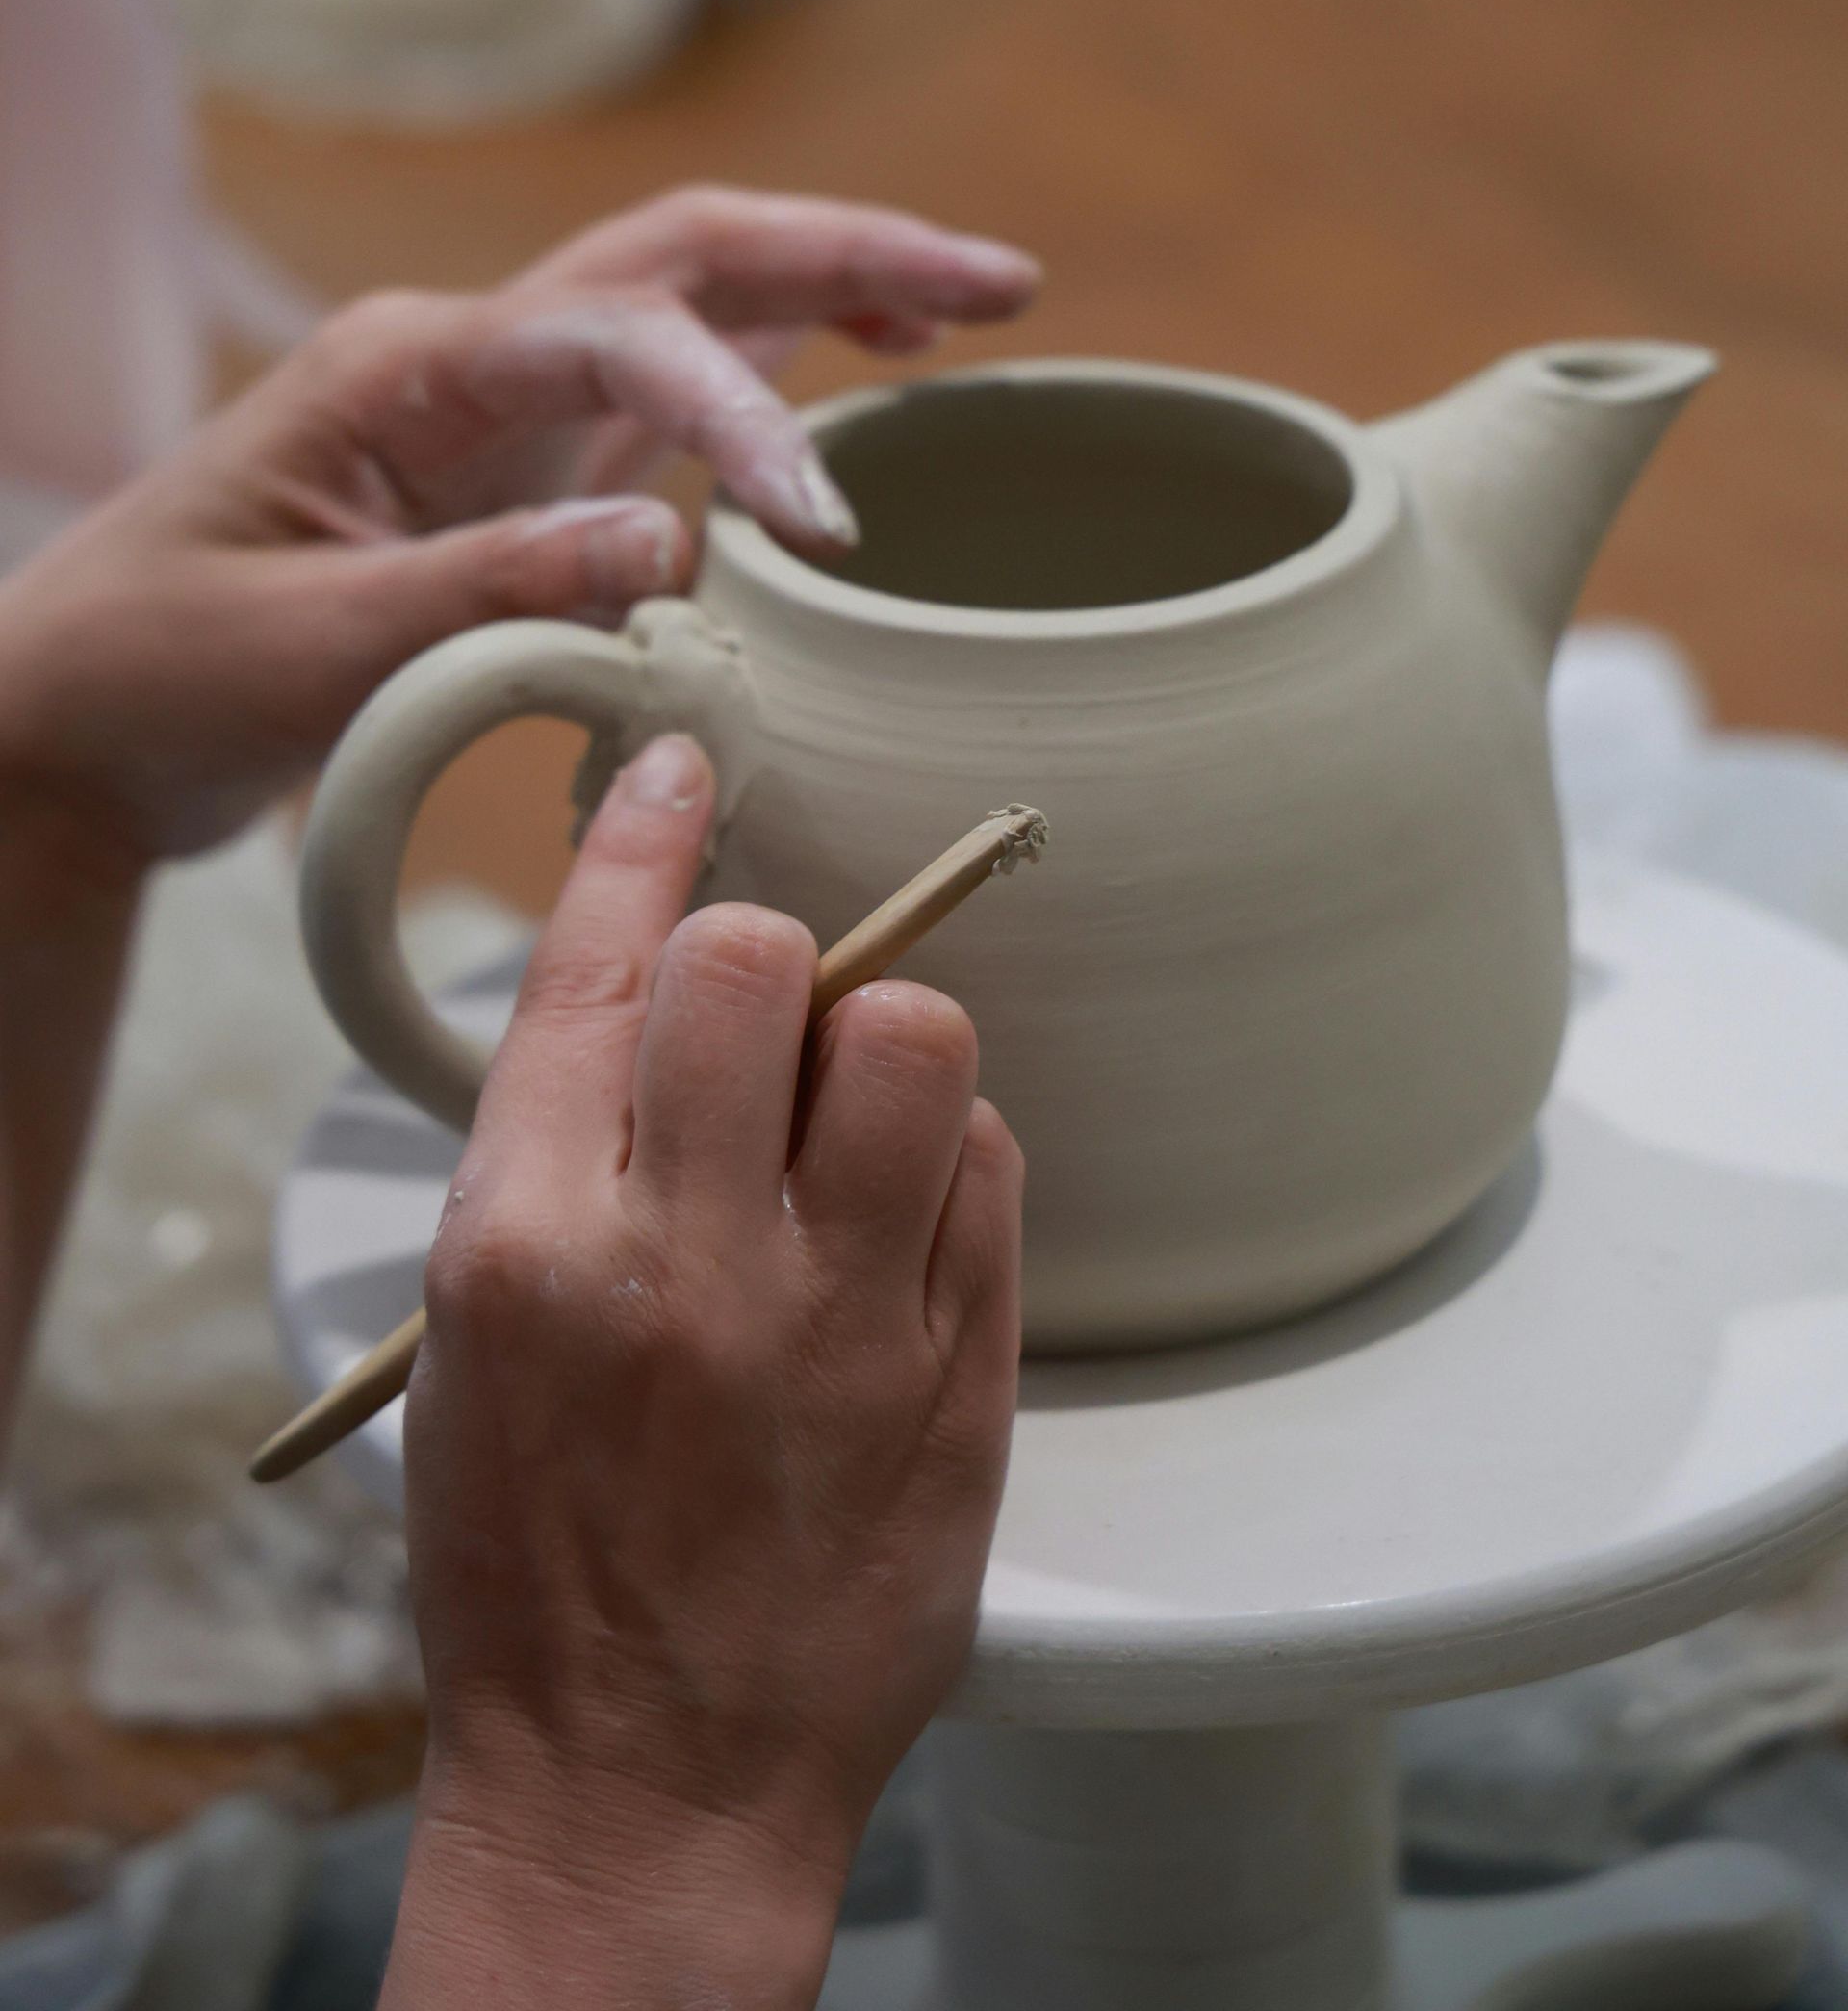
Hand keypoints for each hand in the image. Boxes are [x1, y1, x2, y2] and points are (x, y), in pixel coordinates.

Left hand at [0, 187, 1036, 861]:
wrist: (86, 706)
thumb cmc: (170, 670)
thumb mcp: (312, 648)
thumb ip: (487, 592)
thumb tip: (674, 552)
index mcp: (410, 369)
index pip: (618, 339)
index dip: (740, 417)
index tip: (824, 528)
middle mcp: (468, 354)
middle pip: (685, 254)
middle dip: (849, 254)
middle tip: (1004, 286)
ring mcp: (502, 400)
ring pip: (695, 298)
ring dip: (836, 285)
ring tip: (977, 308)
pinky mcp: (525, 463)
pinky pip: (674, 384)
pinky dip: (780, 368)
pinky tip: (864, 376)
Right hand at [385, 734, 1022, 2008]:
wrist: (640, 1781)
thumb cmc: (533, 1554)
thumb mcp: (476, 1336)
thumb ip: (562, 1152)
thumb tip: (657, 988)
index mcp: (526, 1241)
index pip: (598, 968)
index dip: (644, 839)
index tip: (682, 767)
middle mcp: (683, 1262)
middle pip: (761, 963)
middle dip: (764, 956)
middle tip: (761, 1024)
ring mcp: (836, 1321)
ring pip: (911, 1037)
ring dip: (878, 1043)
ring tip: (843, 1127)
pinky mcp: (956, 1379)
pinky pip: (990, 1165)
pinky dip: (950, 1158)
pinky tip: (899, 1227)